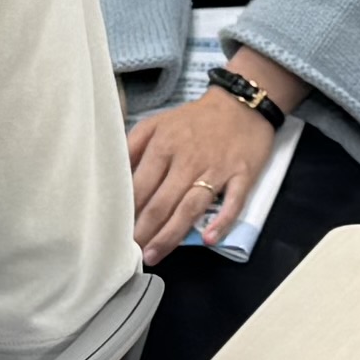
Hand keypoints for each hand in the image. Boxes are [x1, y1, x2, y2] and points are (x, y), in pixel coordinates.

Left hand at [127, 92, 269, 264]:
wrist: (242, 104)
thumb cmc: (196, 119)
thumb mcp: (158, 123)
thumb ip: (134, 146)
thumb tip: (116, 175)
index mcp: (164, 145)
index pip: (140, 186)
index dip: (128, 212)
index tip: (117, 233)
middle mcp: (187, 159)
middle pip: (162, 202)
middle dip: (144, 231)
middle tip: (132, 255)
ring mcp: (216, 168)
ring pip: (190, 207)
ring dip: (171, 234)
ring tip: (155, 255)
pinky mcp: (243, 174)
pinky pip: (234, 202)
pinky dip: (222, 221)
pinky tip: (209, 239)